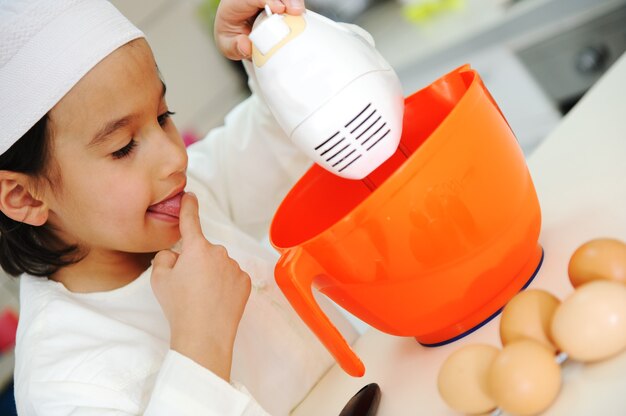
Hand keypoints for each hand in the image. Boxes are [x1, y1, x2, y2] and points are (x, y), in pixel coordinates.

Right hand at [150, 192, 250, 380]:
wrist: (204, 336)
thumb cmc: (180, 307)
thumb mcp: (159, 279)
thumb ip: (165, 257)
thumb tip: (176, 255)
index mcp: (196, 248)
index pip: (191, 221)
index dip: (189, 207)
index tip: (191, 196)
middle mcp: (219, 252)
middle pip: (203, 251)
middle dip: (196, 262)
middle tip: (187, 287)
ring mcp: (235, 267)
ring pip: (219, 265)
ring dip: (211, 274)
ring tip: (202, 298)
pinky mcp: (246, 281)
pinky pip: (232, 277)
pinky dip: (225, 285)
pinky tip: (216, 301)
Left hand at [214, 0, 305, 59]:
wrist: (237, 35)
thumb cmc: (232, 37)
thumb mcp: (227, 45)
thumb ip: (234, 46)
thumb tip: (247, 46)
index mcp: (236, 3)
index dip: (267, 0)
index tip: (279, 9)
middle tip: (296, 11)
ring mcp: (268, 0)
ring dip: (294, 2)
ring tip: (301, 14)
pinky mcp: (280, 4)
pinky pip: (290, 2)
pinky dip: (297, 8)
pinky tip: (301, 17)